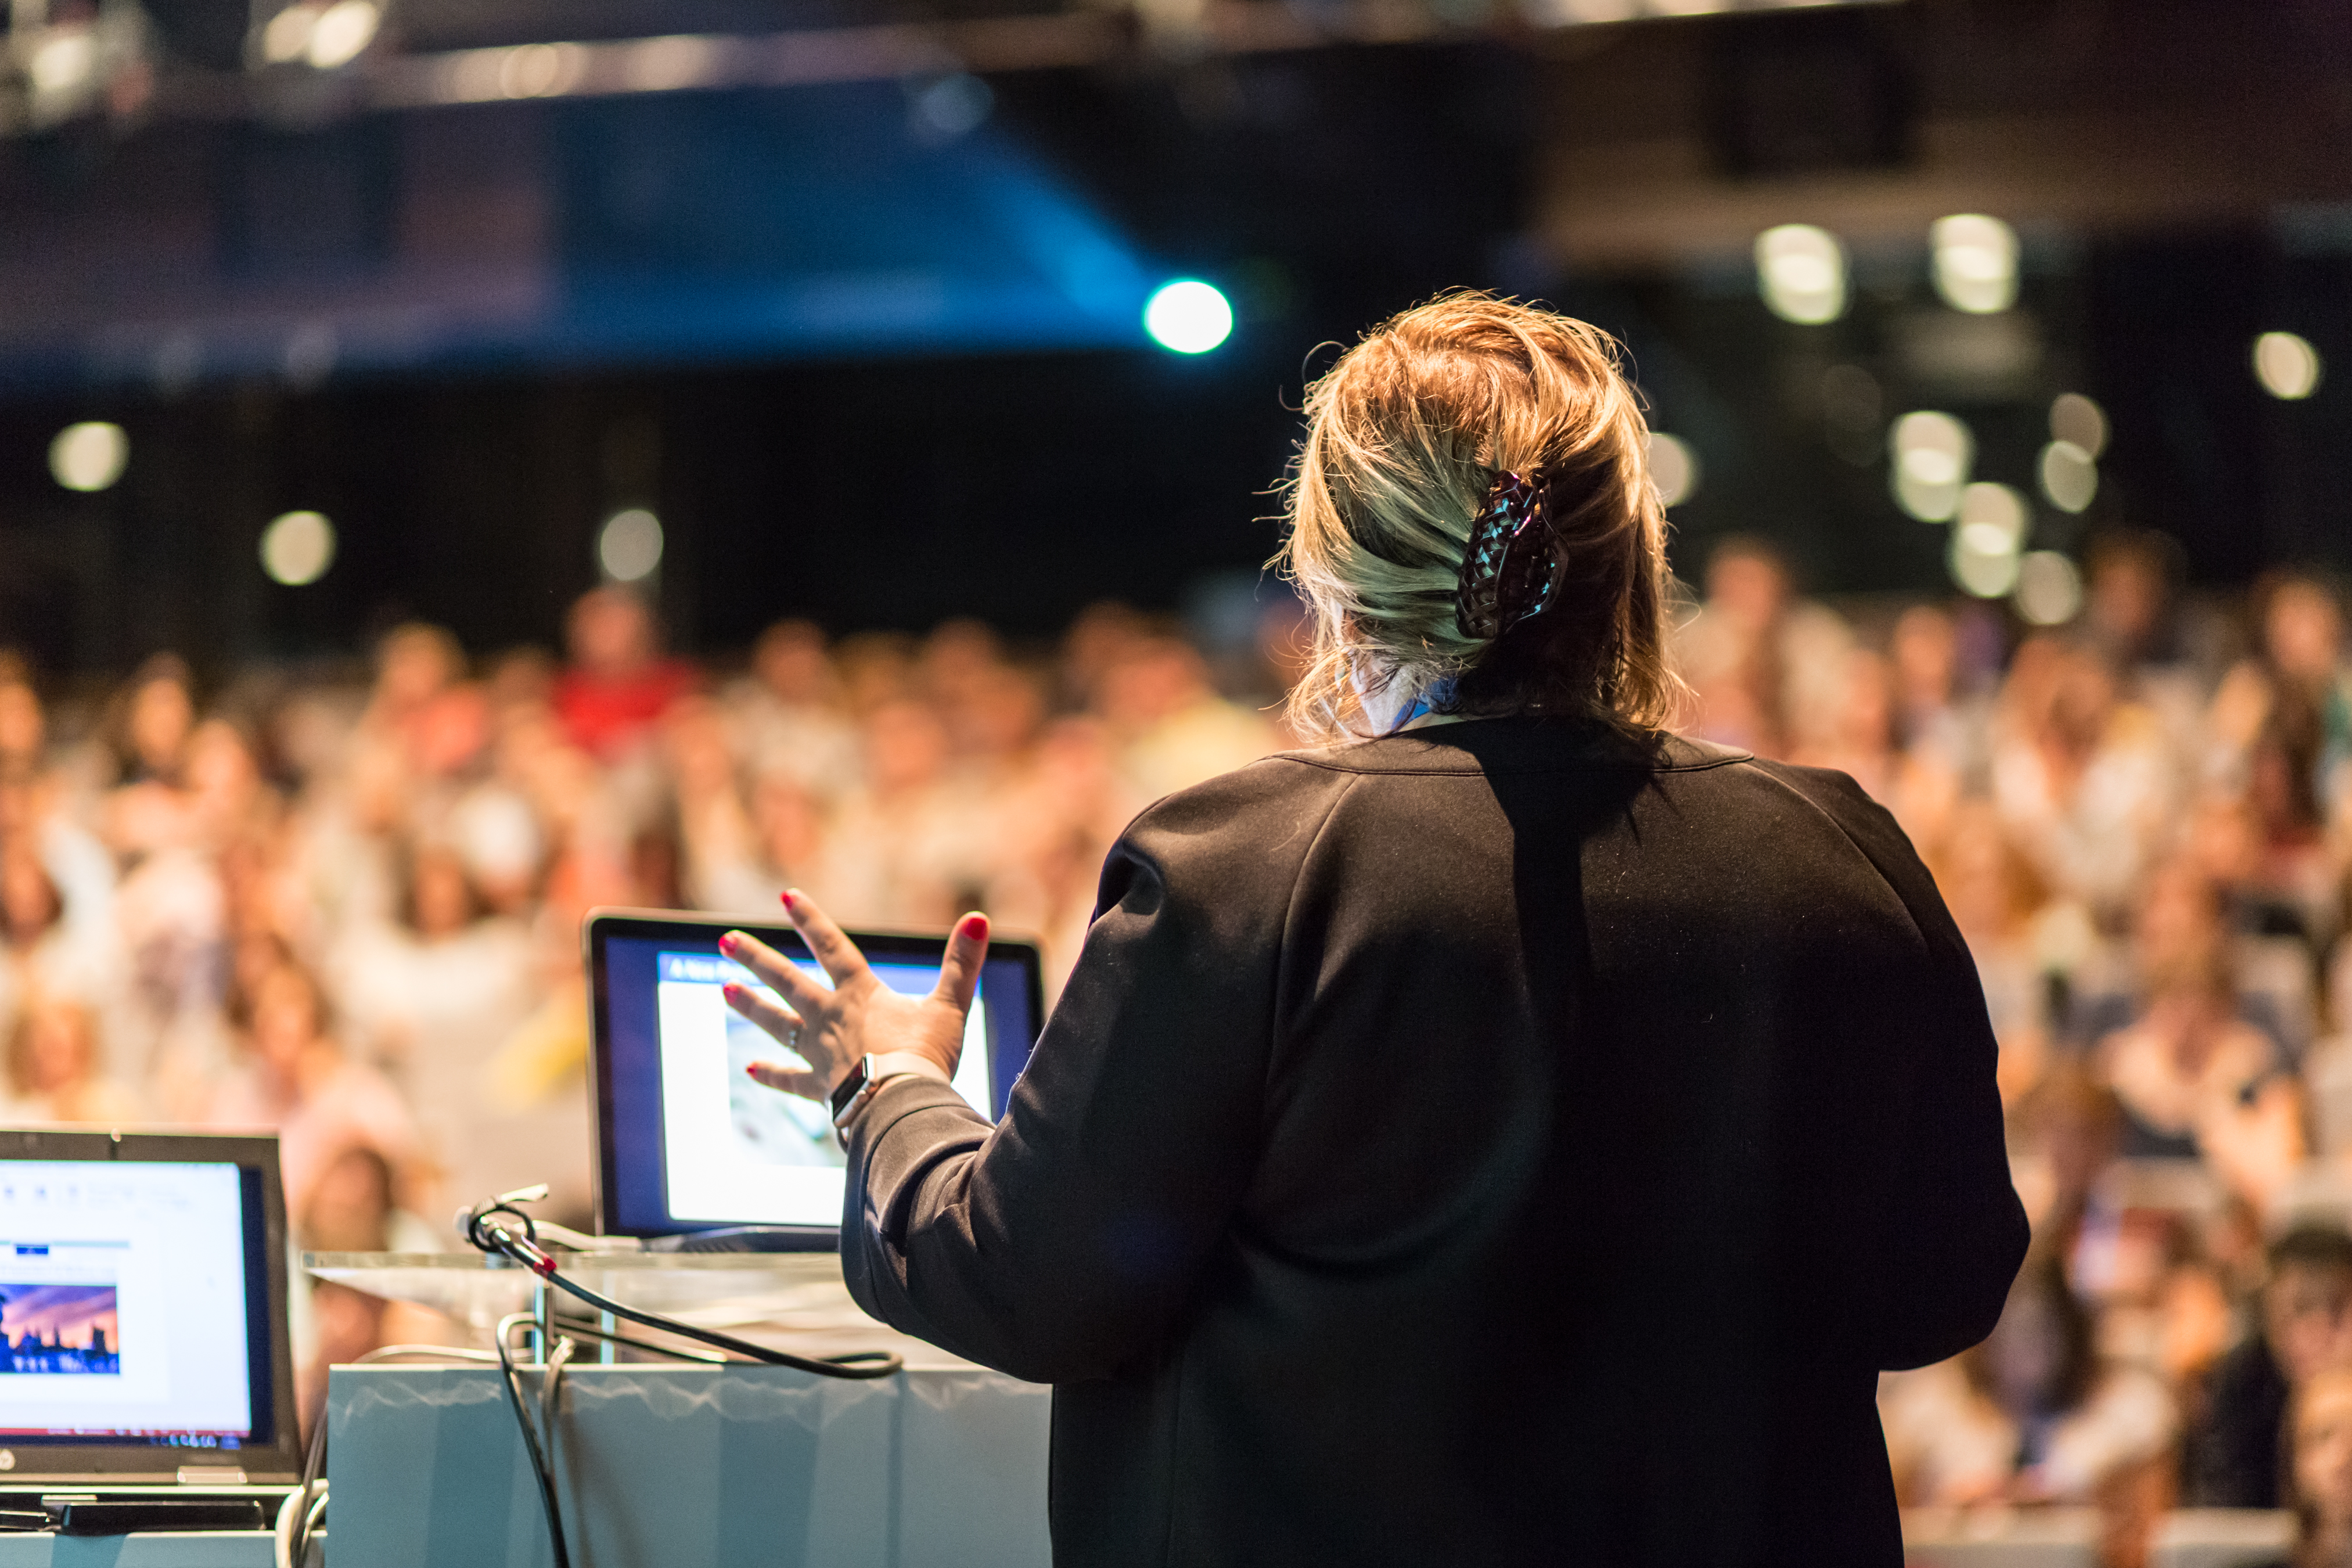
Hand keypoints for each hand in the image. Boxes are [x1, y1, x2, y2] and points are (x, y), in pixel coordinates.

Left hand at [721, 890, 989, 1103]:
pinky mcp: (821, 1088)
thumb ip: (962, 963)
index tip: (785, 896)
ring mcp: (820, 1053)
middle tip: (726, 941)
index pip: (832, 946)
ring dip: (751, 1006)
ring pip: (777, 1024)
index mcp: (860, 994)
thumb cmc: (925, 1056)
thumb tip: (979, 918)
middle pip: (787, 981)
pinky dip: (772, 1076)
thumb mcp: (949, 1005)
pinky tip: (750, 1070)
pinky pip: (791, 1080)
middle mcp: (830, 1018)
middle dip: (756, 959)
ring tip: (726, 991)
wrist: (901, 1107)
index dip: (810, 919)